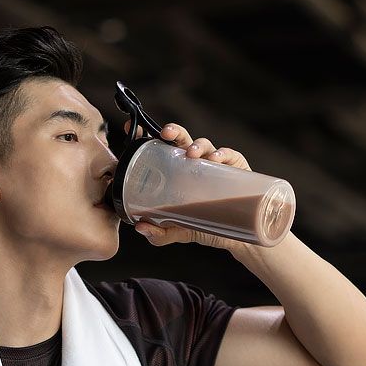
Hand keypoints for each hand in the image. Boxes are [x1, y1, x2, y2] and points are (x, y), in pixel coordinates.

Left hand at [123, 117, 250, 250]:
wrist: (233, 237)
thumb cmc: (202, 226)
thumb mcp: (177, 231)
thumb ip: (159, 232)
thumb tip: (140, 227)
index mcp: (176, 171)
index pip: (159, 149)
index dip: (145, 136)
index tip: (130, 129)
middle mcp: (193, 164)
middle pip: (181, 139)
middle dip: (173, 131)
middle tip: (165, 133)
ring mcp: (214, 164)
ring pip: (204, 145)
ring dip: (197, 145)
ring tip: (191, 154)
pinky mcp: (235, 168)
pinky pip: (229, 156)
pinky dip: (222, 154)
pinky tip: (215, 160)